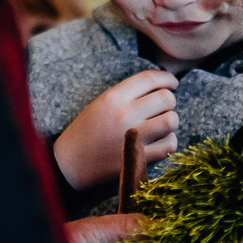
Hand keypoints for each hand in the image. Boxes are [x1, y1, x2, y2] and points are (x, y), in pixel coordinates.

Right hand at [52, 70, 177, 189]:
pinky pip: (169, 145)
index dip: (166, 78)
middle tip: (164, 108)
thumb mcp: (101, 104)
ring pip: (171, 120)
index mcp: (113, 97)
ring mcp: (133, 137)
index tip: (172, 83)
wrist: (69, 164)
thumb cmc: (86, 132)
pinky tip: (161, 141)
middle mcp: (125, 114)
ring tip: (162, 125)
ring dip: (171, 121)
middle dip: (169, 101)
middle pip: (166, 98)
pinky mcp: (138, 158)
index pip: (149, 78)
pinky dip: (169, 142)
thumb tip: (160, 87)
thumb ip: (127, 94)